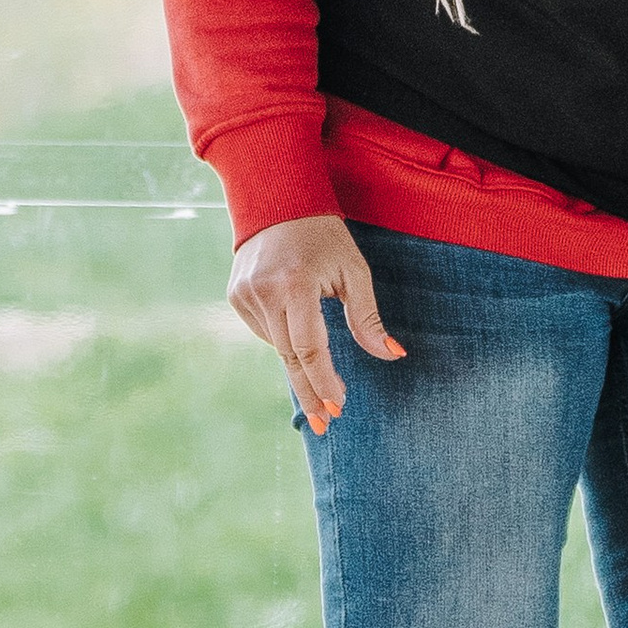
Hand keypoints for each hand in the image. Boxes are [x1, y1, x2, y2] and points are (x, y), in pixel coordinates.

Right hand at [227, 216, 403, 429]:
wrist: (278, 202)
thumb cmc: (324, 237)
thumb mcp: (354, 273)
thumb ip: (368, 318)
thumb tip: (392, 355)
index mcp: (296, 285)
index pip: (310, 348)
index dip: (324, 382)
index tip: (338, 408)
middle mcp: (265, 293)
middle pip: (290, 358)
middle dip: (310, 392)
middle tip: (326, 424)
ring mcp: (245, 295)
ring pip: (277, 347)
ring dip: (300, 363)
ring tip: (321, 371)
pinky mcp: (235, 296)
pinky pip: (265, 332)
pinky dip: (284, 339)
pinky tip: (295, 327)